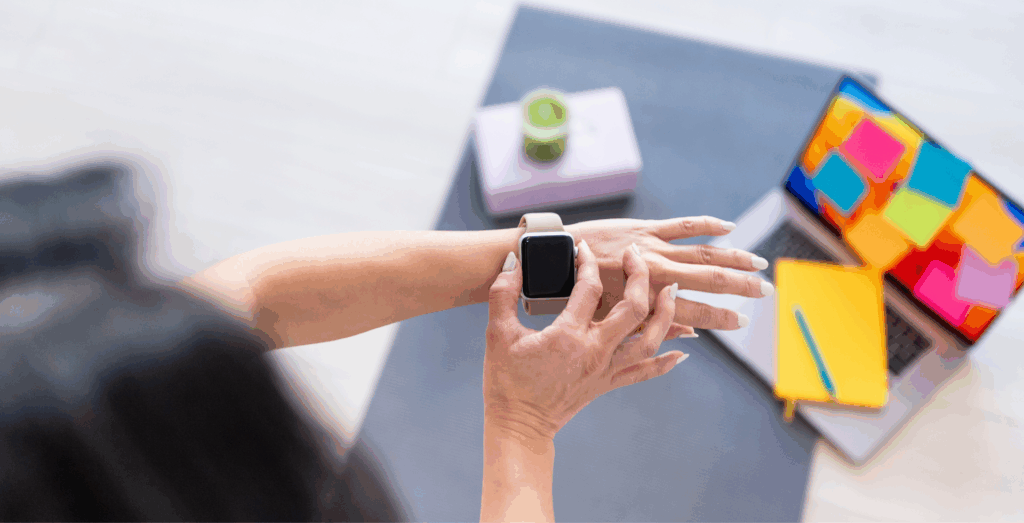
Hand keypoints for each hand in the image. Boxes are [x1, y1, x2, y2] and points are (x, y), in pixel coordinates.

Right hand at [483, 241, 685, 440]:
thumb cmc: (506, 381)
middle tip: (637, 256)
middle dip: (640, 277)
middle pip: (633, 309)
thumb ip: (503, 293)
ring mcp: (605, 369)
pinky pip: (644, 372)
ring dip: (665, 314)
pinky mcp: (607, 384)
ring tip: (671, 291)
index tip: (584, 249)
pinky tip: (681, 351)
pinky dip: (665, 362)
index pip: (589, 288)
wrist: (518, 425)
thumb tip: (512, 263)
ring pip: (650, 340)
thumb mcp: (497, 332)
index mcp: (568, 336)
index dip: (588, 263)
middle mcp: (594, 351)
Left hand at [567, 216, 771, 329]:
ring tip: (758, 264)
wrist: (552, 259)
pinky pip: (683, 225)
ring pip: (703, 252)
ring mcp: (652, 248)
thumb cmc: (576, 297)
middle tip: (765, 292)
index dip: (721, 318)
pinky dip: (707, 225)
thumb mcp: (610, 321)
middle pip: (708, 280)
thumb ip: (651, 328)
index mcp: (645, 301)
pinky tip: (729, 227)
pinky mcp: (644, 228)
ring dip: (734, 258)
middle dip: (740, 287)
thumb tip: (690, 336)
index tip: (743, 322)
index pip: (694, 312)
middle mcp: (654, 273)